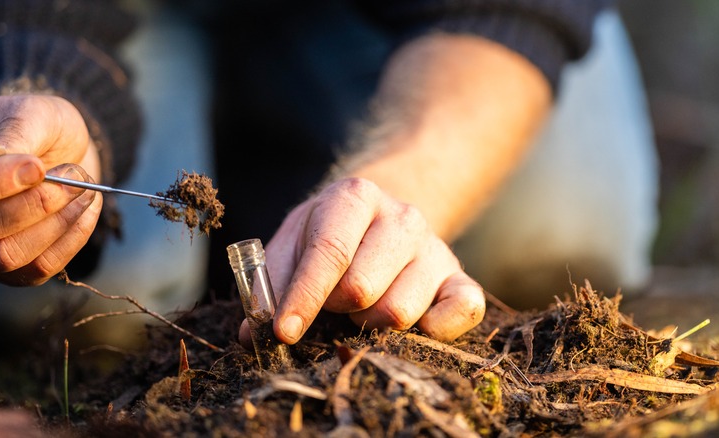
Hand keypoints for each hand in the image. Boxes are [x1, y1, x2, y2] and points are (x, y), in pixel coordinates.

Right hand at [0, 95, 101, 285]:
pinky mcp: (21, 267)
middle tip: (72, 175)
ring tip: (82, 189)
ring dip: (58, 221)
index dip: (1, 183)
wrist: (68, 146)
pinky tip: (87, 206)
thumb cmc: (43, 128)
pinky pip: (43, 265)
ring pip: (11, 255)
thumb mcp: (33, 116)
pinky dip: (73, 236)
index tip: (36, 167)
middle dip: (39, 202)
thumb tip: (1, 155)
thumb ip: (16, 135)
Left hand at [239, 177, 485, 344]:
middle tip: (332, 304)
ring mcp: (436, 248)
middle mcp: (403, 217)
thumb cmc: (329, 234)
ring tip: (362, 309)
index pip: (329, 252)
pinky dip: (434, 331)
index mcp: (355, 197)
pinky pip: (463, 311)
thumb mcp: (293, 242)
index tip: (284, 332)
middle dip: (336, 310)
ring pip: (399, 312)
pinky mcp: (459, 278)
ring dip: (369, 324)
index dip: (304, 297)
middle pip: (363, 288)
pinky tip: (411, 326)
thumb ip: (271, 284)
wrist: (383, 216)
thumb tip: (255, 336)